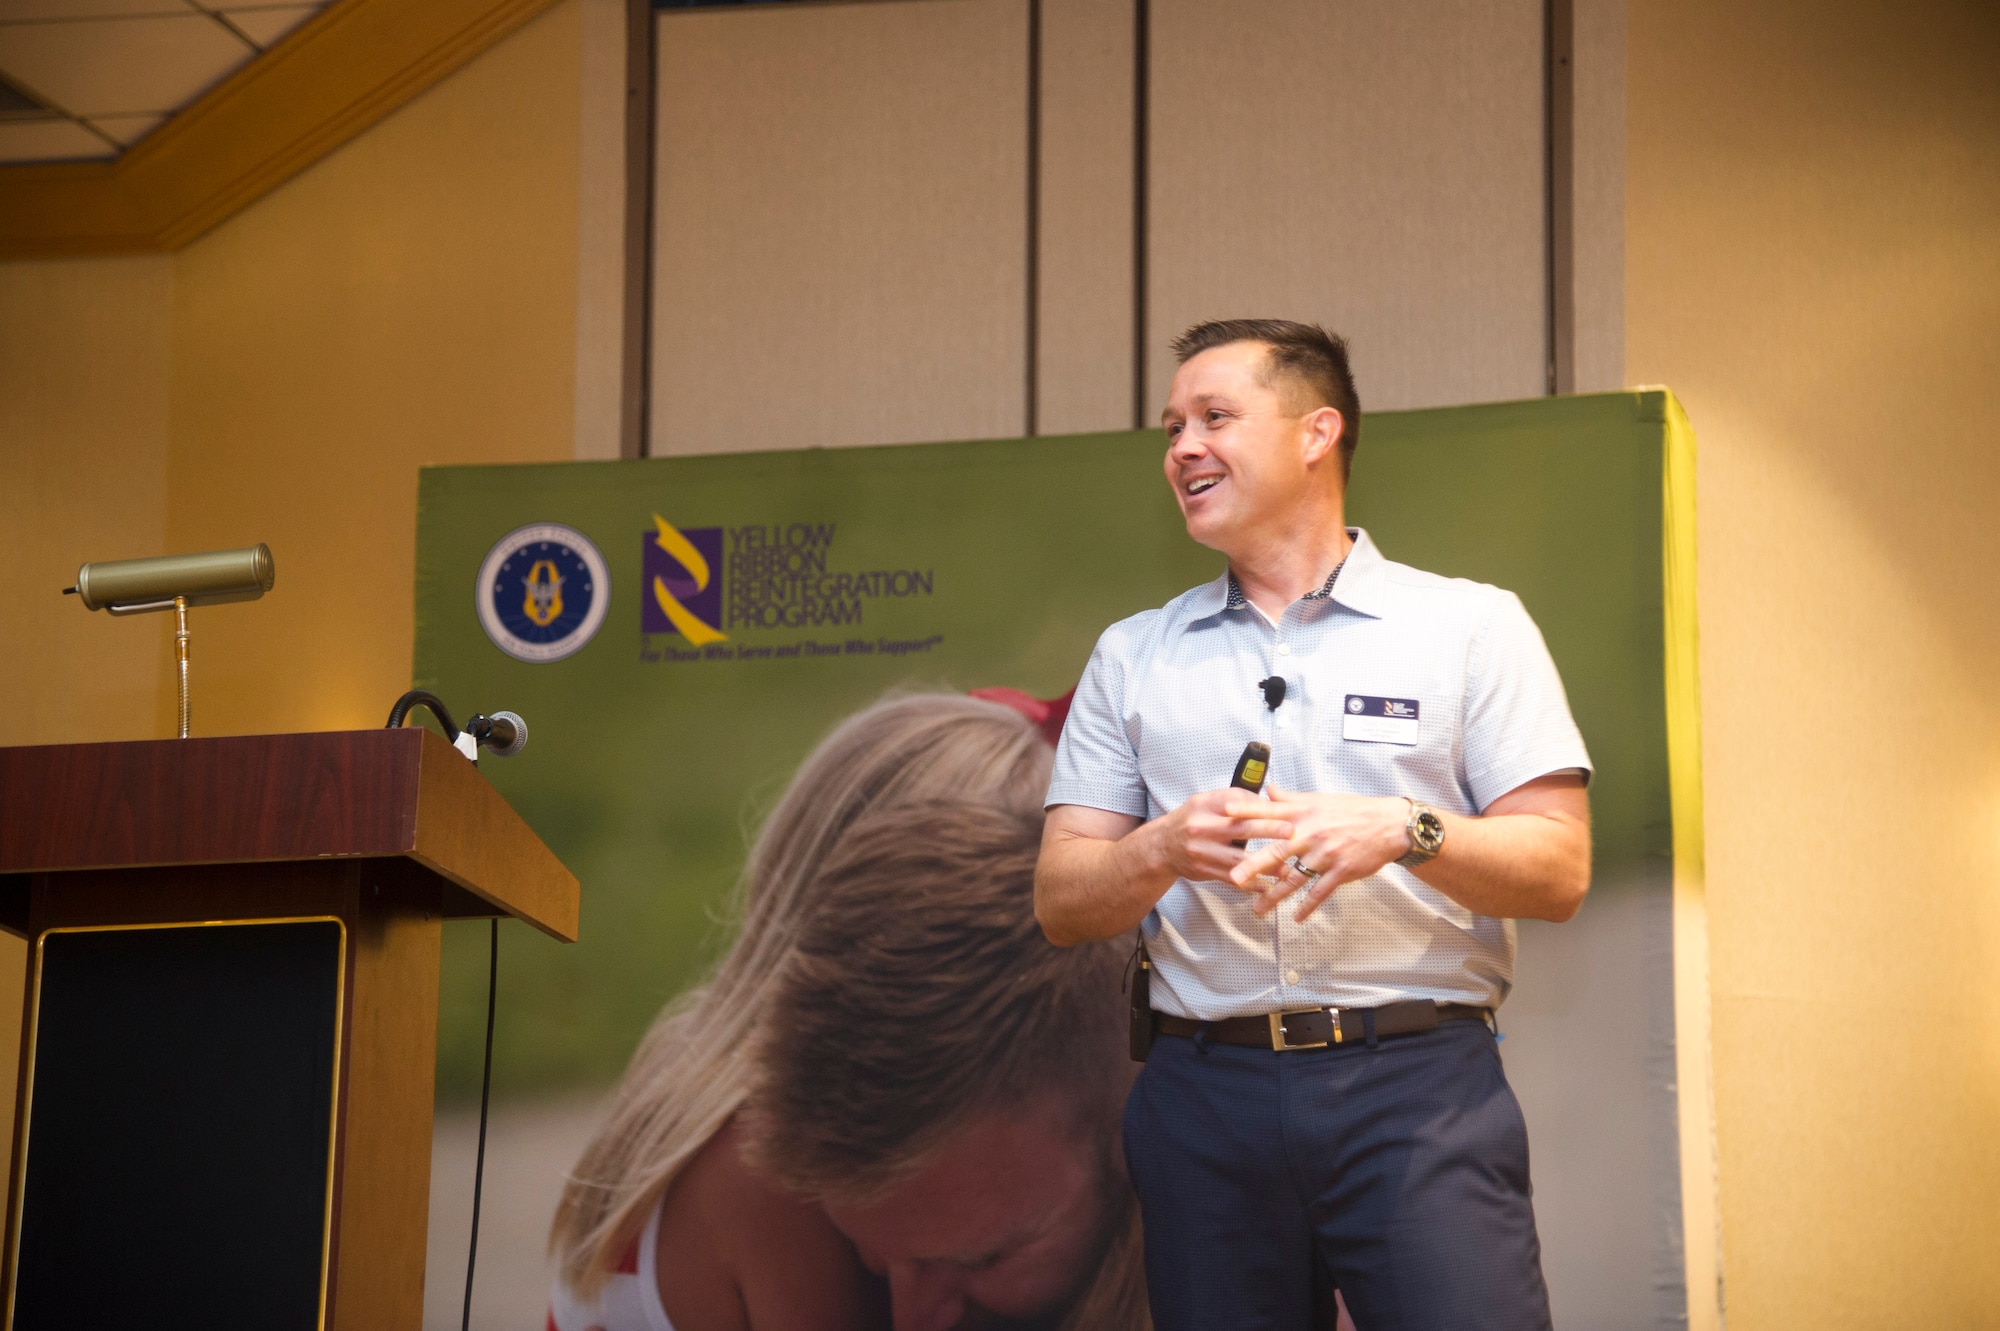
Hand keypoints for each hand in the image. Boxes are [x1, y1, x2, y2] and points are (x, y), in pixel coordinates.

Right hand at [1140, 788, 1295, 885]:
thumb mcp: (1205, 802)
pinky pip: (1231, 878)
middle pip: (1240, 828)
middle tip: (1291, 832)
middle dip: (1268, 830)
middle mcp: (1200, 827)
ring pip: (1237, 859)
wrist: (1161, 847)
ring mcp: (1201, 851)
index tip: (1282, 809)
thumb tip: (1268, 799)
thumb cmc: (1191, 820)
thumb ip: (1234, 799)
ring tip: (1285, 867)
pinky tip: (1267, 885)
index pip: (1235, 802)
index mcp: (1204, 805)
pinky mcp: (1203, 871)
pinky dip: (1250, 883)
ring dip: (1263, 864)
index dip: (1259, 806)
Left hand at [1225, 783, 1409, 921]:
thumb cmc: (1352, 811)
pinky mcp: (1341, 871)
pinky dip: (1308, 906)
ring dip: (1275, 896)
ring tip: (1258, 909)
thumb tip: (1267, 789)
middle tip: (1233, 878)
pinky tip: (1296, 918)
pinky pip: (1320, 892)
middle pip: (1277, 850)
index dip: (1247, 810)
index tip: (1224, 811)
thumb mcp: (1319, 800)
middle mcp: (1311, 833)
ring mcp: (1326, 854)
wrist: (1389, 824)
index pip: (1269, 811)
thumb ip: (1290, 799)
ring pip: (1295, 878)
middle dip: (1254, 865)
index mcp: (1303, 814)